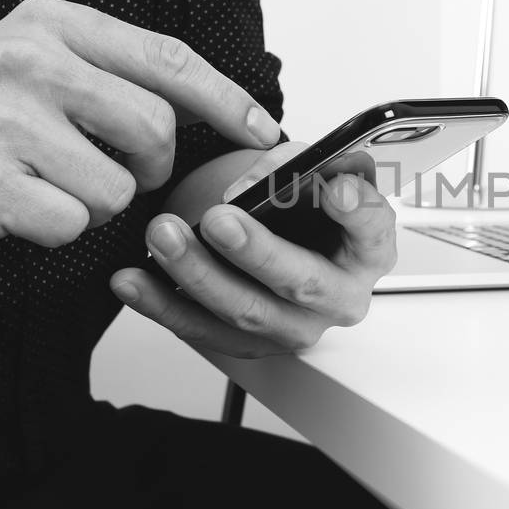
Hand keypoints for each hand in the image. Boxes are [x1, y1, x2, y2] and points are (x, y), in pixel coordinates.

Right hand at [0, 0, 281, 259]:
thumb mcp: (28, 63)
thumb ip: (105, 74)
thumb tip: (207, 109)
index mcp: (51, 24)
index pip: (168, 57)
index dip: (226, 98)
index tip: (261, 131)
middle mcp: (29, 59)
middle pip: (155, 127)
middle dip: (148, 166)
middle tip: (111, 172)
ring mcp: (4, 117)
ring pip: (116, 187)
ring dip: (91, 205)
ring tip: (41, 186)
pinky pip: (69, 223)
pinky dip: (52, 231)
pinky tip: (13, 209)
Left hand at [109, 144, 398, 356]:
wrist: (288, 240)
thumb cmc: (308, 209)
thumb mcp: (314, 172)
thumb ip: (296, 165)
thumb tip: (254, 181)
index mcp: (368, 248)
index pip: (373, 228)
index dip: (356, 210)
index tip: (334, 189)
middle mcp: (339, 296)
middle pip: (301, 281)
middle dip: (256, 250)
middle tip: (220, 219)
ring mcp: (296, 326)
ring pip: (247, 312)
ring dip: (199, 274)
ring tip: (164, 236)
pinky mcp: (252, 344)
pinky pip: (203, 331)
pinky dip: (163, 304)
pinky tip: (135, 281)